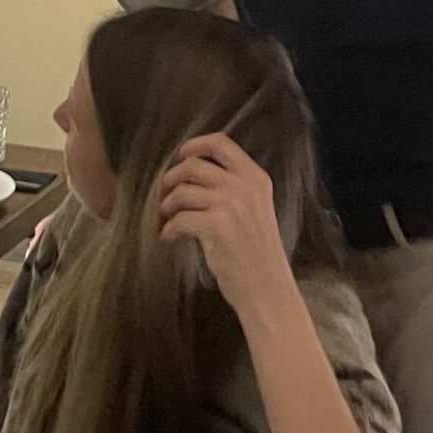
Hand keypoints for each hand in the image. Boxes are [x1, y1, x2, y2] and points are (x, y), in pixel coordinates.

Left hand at [157, 132, 296, 325]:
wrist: (268, 289)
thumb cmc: (258, 253)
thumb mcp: (256, 209)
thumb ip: (234, 187)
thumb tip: (192, 171)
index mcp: (256, 178)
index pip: (220, 143)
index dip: (194, 145)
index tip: (180, 157)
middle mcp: (245, 187)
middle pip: (193, 165)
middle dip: (171, 179)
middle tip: (164, 195)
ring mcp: (231, 205)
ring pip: (181, 192)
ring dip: (166, 206)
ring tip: (166, 219)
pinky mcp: (217, 227)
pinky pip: (178, 219)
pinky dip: (168, 229)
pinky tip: (169, 237)